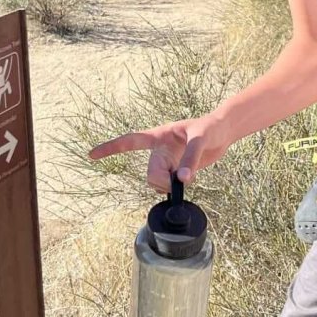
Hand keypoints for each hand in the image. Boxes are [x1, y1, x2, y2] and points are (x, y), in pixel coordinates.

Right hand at [88, 114, 229, 192]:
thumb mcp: (200, 138)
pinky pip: (168, 185)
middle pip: (150, 171)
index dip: (111, 148)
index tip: (92, 155)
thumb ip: (190, 158)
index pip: (130, 141)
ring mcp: (168, 161)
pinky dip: (176, 188)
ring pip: (157, 181)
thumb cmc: (211, 127)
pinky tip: (187, 180)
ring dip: (169, 185)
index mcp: (159, 135)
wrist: (224, 133)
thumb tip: (182, 180)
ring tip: (187, 176)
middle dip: (161, 181)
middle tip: (177, 182)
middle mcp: (160, 149)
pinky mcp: (176, 171)